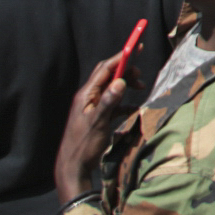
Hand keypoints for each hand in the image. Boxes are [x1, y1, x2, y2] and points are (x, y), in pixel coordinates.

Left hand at [53, 49, 140, 203]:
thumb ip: (109, 101)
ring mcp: (93, 108)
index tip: (136, 47)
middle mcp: (89, 98)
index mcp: (86, 95)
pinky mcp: (98, 118)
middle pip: (109, 76)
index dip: (121, 57)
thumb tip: (120, 81)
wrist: (73, 167)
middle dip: (126, 71)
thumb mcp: (97, 122)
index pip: (105, 69)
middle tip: (141, 75)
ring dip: (126, 86)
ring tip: (140, 88)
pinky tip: (134, 110)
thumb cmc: (83, 145)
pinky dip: (125, 103)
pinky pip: (114, 104)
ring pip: (112, 89)